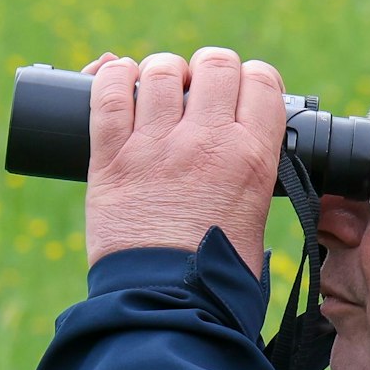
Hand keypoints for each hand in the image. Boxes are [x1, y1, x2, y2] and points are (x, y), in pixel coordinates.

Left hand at [81, 47, 285, 276]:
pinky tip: (118, 78)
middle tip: (200, 91)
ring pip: (161, 71)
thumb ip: (252, 179)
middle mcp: (207, 141)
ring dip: (163, 73)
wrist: (166, 305)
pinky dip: (111, 76)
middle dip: (209, 70)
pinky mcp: (111, 157)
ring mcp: (156, 146)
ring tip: (159, 90)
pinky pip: (106, 92)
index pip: (263, 81)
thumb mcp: (257, 219)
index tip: (241, 93)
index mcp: (252, 157)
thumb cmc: (216, 276)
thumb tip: (245, 155)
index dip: (252, 79)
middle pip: (215, 64)